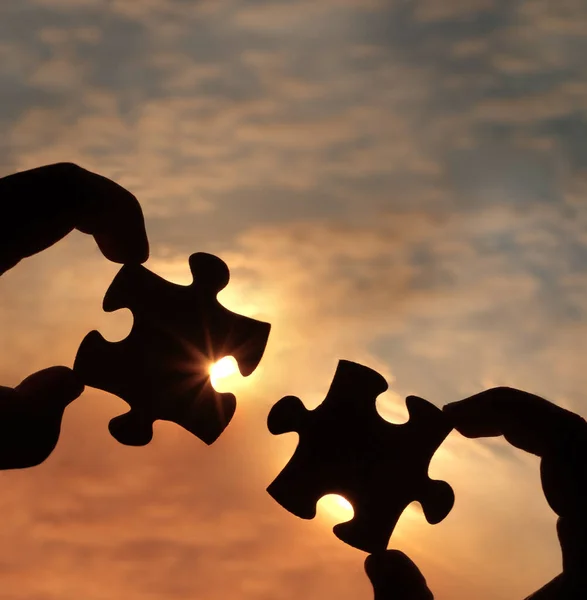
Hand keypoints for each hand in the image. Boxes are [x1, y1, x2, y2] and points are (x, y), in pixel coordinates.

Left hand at [0, 163, 148, 468]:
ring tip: (111, 256)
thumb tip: (68, 381)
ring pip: (37, 194)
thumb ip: (23, 434)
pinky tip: (46, 259)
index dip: (118, 212)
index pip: (65, 190)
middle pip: (58, 184)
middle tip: (130, 258)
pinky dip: (51, 224)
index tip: (133, 261)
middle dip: (110, 213)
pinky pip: (15, 210)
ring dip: (83, 217)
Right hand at [364, 387, 586, 598]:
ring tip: (473, 428)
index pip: (569, 443)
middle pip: (576, 437)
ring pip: (580, 452)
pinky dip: (547, 455)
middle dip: (514, 414)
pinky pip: (581, 477)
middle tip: (455, 419)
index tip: (453, 420)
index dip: (510, 413)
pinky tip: (523, 465)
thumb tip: (378, 560)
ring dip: (530, 430)